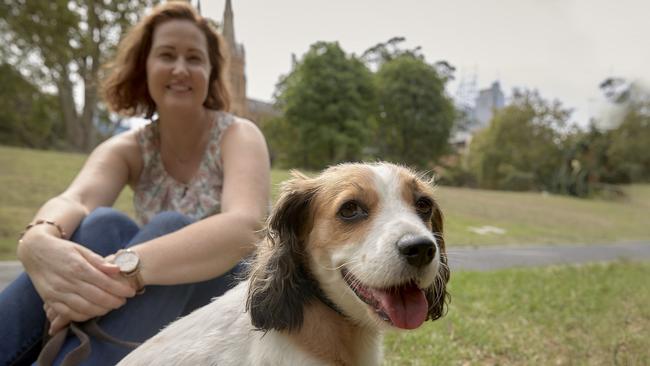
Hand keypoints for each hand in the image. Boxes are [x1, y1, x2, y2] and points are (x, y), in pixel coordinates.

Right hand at [19, 232, 135, 333]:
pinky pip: (68, 313)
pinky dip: (83, 315)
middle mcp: (66, 281)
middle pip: (96, 297)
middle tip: (123, 301)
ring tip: (111, 307)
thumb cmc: (63, 249)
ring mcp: (57, 292)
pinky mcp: (49, 300)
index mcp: (77, 266)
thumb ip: (99, 262)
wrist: (35, 251)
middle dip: (113, 301)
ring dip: (101, 310)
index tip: (131, 292)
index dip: (120, 289)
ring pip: (84, 308)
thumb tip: (118, 270)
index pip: (104, 282)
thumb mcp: (82, 250)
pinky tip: (94, 312)